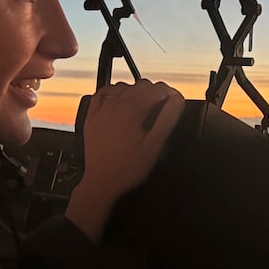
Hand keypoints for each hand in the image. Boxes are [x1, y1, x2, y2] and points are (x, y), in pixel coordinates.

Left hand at [64, 81, 184, 241]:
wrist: (102, 182)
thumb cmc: (127, 168)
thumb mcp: (154, 145)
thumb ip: (167, 119)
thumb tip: (177, 100)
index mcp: (131, 110)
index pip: (156, 89)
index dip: (170, 93)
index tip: (175, 101)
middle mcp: (114, 105)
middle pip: (140, 85)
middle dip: (155, 93)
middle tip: (163, 107)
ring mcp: (101, 110)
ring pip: (122, 87)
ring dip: (135, 92)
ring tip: (144, 108)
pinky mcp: (92, 118)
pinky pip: (102, 94)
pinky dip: (113, 94)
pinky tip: (120, 102)